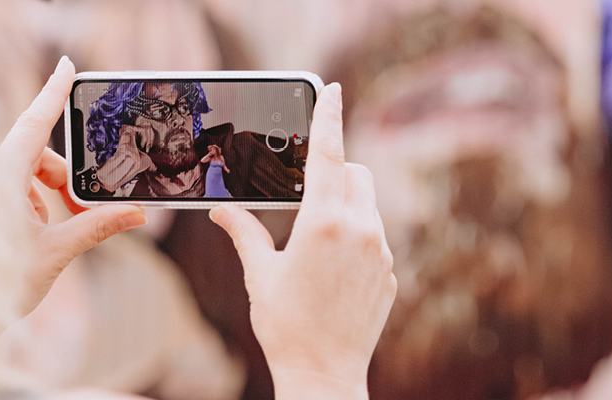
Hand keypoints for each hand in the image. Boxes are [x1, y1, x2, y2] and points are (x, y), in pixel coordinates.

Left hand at [0, 56, 147, 314]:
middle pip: (38, 154)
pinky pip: (14, 193)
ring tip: (62, 231)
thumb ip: (98, 225)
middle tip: (86, 208)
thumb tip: (138, 214)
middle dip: (66, 177)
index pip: (36, 122)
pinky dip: (35, 207)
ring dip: (52, 196)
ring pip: (27, 175)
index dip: (54, 92)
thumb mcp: (58, 251)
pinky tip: (40, 238)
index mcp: (2, 175)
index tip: (68, 67)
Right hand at [210, 83, 395, 399]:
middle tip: (306, 195)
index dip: (329, 117)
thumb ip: (244, 232)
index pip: (328, 154)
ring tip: (316, 240)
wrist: (325, 374)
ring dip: (347, 205)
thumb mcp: (259, 274)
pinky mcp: (391, 272)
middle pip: (355, 174)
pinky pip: (376, 237)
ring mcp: (381, 251)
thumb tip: (220, 210)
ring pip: (368, 205)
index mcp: (323, 223)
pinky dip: (357, 237)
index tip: (333, 89)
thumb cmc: (286, 325)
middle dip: (334, 173)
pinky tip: (333, 270)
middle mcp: (360, 230)